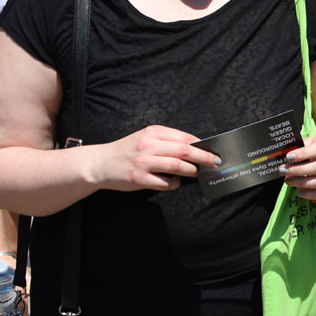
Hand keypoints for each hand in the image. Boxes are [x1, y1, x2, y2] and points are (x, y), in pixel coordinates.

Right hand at [92, 125, 218, 191]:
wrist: (100, 163)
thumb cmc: (127, 150)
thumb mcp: (145, 138)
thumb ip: (166, 140)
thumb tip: (195, 148)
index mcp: (152, 132)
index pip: (184, 137)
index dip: (201, 144)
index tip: (213, 150)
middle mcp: (148, 145)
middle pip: (185, 150)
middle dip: (204, 157)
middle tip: (216, 162)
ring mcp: (143, 162)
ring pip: (177, 166)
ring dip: (191, 170)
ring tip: (195, 172)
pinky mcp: (139, 178)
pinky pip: (165, 182)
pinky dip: (174, 183)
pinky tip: (174, 182)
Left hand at [279, 135, 315, 200]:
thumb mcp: (312, 142)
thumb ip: (300, 146)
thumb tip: (283, 153)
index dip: (302, 154)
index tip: (288, 157)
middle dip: (298, 170)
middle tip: (283, 171)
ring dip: (303, 183)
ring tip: (288, 181)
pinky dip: (312, 195)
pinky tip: (300, 192)